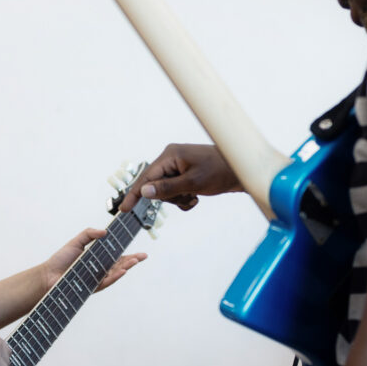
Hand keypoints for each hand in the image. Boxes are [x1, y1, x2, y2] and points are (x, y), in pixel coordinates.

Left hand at [41, 228, 146, 292]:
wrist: (48, 275)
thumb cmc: (60, 260)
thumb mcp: (77, 241)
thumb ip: (89, 234)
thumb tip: (105, 231)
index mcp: (98, 259)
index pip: (117, 256)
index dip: (129, 254)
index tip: (140, 252)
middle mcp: (100, 270)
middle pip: (120, 265)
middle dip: (133, 261)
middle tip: (143, 255)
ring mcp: (97, 278)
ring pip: (115, 273)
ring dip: (126, 267)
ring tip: (135, 261)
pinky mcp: (92, 286)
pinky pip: (106, 281)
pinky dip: (115, 276)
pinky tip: (123, 270)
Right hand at [119, 143, 240, 211]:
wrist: (243, 170)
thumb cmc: (221, 171)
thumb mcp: (193, 183)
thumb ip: (167, 188)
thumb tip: (144, 191)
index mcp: (170, 155)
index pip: (147, 177)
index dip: (135, 194)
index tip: (124, 210)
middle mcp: (172, 159)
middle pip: (157, 186)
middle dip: (170, 197)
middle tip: (188, 195)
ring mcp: (179, 167)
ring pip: (167, 192)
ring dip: (179, 199)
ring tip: (195, 196)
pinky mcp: (186, 175)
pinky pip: (177, 192)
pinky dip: (185, 199)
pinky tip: (197, 198)